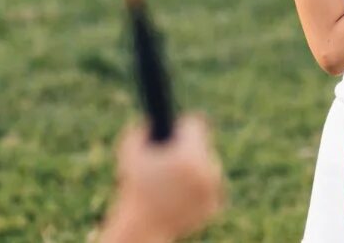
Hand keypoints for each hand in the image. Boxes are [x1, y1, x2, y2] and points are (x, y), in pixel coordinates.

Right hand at [102, 115, 223, 241]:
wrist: (143, 226)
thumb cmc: (134, 187)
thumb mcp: (130, 151)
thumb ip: (142, 128)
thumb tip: (154, 116)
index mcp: (190, 155)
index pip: (196, 125)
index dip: (184, 125)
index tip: (178, 128)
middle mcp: (208, 171)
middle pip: (203, 146)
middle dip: (189, 148)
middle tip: (174, 155)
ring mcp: (212, 190)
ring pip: (209, 166)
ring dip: (196, 167)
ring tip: (176, 173)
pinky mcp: (213, 206)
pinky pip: (208, 188)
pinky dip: (198, 188)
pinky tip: (181, 190)